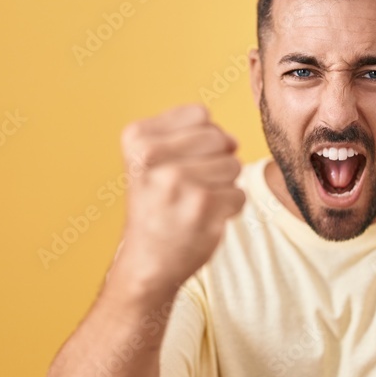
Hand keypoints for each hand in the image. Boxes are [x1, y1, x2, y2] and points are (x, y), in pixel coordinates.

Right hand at [112, 103, 244, 294]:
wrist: (147, 262)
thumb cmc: (156, 206)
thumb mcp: (150, 159)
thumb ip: (190, 133)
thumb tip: (233, 140)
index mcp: (136, 138)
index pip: (199, 114)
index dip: (200, 139)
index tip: (176, 163)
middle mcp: (151, 157)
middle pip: (220, 138)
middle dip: (215, 162)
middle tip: (187, 188)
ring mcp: (177, 181)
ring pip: (233, 165)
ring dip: (222, 186)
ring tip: (194, 204)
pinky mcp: (203, 206)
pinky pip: (239, 194)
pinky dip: (228, 209)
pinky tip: (202, 220)